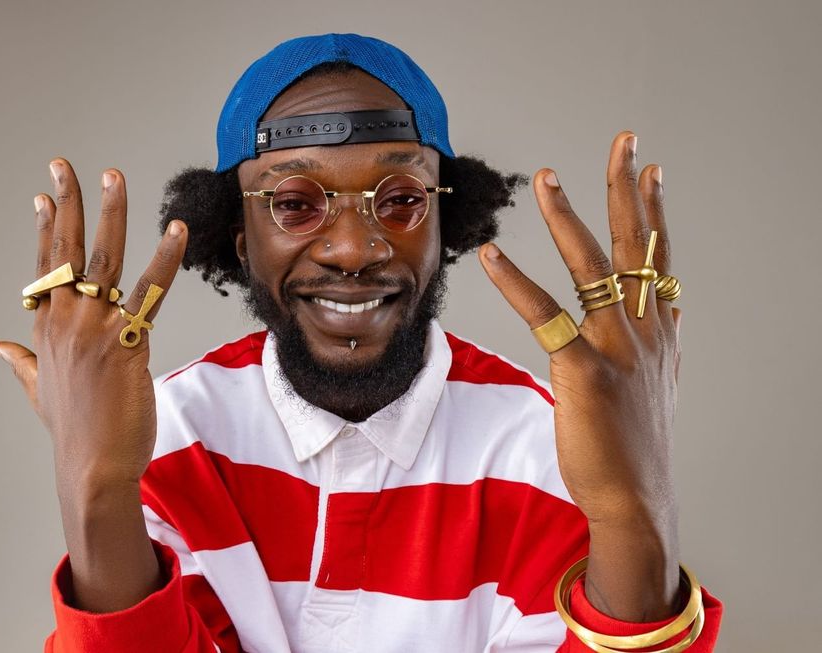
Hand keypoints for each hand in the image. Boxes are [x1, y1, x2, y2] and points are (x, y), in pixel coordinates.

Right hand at [0, 159, 188, 493]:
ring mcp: (94, 328)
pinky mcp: (127, 341)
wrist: (92, 467)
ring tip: (114, 176)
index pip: (45, 268)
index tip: (45, 196)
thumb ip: (19, 361)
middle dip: (68, 203)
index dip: (47, 230)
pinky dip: (164, 259)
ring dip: (110, 213)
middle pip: (66, 251)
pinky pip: (149, 291)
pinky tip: (176, 231)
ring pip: (102, 259)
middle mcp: (66, 322)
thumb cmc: (73, 430)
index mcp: (47, 329)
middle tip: (66, 165)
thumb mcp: (37, 390)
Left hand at [478, 131, 682, 617]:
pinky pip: (543, 313)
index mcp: (659, 332)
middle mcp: (643, 330)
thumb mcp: (659, 385)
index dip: (654, 210)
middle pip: (635, 244)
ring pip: (590, 266)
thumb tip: (662, 315)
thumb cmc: (640, 444)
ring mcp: (615, 347)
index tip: (651, 169)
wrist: (637, 498)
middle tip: (624, 140)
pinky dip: (514, 282)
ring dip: (567, 216)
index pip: (658, 257)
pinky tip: (490, 255)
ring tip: (548, 179)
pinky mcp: (583, 370)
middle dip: (627, 187)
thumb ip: (657, 344)